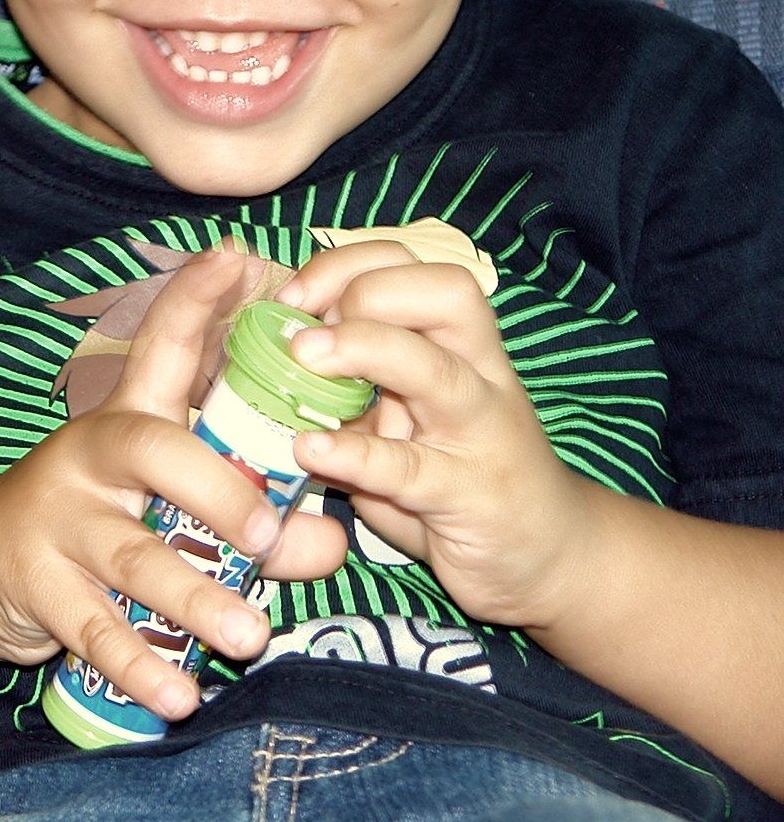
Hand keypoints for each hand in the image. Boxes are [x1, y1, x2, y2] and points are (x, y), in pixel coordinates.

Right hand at [0, 245, 346, 720]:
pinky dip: (141, 667)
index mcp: (132, 418)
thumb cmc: (102, 520)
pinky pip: (96, 632)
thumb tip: (332, 542)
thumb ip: (258, 520)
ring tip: (249, 635)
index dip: (197, 299)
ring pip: (134, 556)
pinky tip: (180, 696)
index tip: (235, 254)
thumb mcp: (169, 506)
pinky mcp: (38, 586)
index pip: (164, 346)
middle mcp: (93, 455)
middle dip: (217, 489)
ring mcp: (60, 520)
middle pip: (155, 452)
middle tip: (270, 532)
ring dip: (195, 599)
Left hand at [282, 240, 593, 630]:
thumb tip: (272, 356)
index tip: (295, 297)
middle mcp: (480, 375)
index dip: (349, 265)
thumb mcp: (409, 420)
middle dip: (367, 290)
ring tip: (303, 355)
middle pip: (445, 293)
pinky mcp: (469, 497)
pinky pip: (412, 469)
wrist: (549, 556)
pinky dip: (358, 453)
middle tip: (303, 328)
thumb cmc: (463, 475)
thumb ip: (358, 389)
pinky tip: (310, 447)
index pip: (415, 265)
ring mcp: (480, 434)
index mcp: (462, 343)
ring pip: (435, 370)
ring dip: (365, 349)